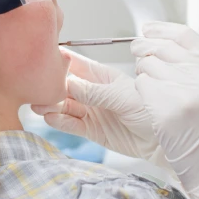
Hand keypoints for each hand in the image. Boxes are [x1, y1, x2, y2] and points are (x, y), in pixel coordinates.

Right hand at [31, 49, 165, 164]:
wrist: (162, 139)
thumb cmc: (150, 110)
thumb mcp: (122, 97)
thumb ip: (95, 93)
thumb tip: (70, 84)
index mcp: (104, 77)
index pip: (78, 65)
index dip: (61, 61)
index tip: (44, 58)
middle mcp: (95, 93)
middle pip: (67, 87)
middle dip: (51, 86)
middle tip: (36, 88)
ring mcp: (92, 112)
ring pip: (66, 106)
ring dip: (52, 105)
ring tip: (38, 105)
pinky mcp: (92, 131)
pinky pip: (72, 124)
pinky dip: (60, 122)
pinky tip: (50, 118)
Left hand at [132, 21, 198, 198]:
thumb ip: (196, 64)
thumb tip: (162, 40)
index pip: (183, 34)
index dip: (161, 29)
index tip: (147, 29)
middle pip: (161, 47)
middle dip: (144, 48)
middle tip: (138, 53)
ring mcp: (184, 92)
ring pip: (147, 65)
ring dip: (144, 73)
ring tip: (154, 88)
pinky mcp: (165, 109)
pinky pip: (141, 85)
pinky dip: (141, 90)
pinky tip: (152, 102)